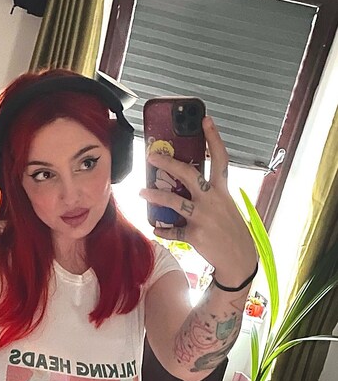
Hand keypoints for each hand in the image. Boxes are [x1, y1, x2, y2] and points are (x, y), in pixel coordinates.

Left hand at [139, 116, 257, 287]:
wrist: (240, 260)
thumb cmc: (231, 231)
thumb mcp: (226, 207)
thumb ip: (210, 195)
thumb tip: (186, 185)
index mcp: (223, 191)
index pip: (221, 158)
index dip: (213, 137)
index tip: (205, 119)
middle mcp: (213, 200)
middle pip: (189, 174)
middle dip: (169, 162)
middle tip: (151, 155)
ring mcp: (203, 217)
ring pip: (174, 202)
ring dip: (155, 196)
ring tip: (141, 192)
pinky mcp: (195, 235)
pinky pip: (173, 231)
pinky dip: (163, 230)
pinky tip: (154, 228)